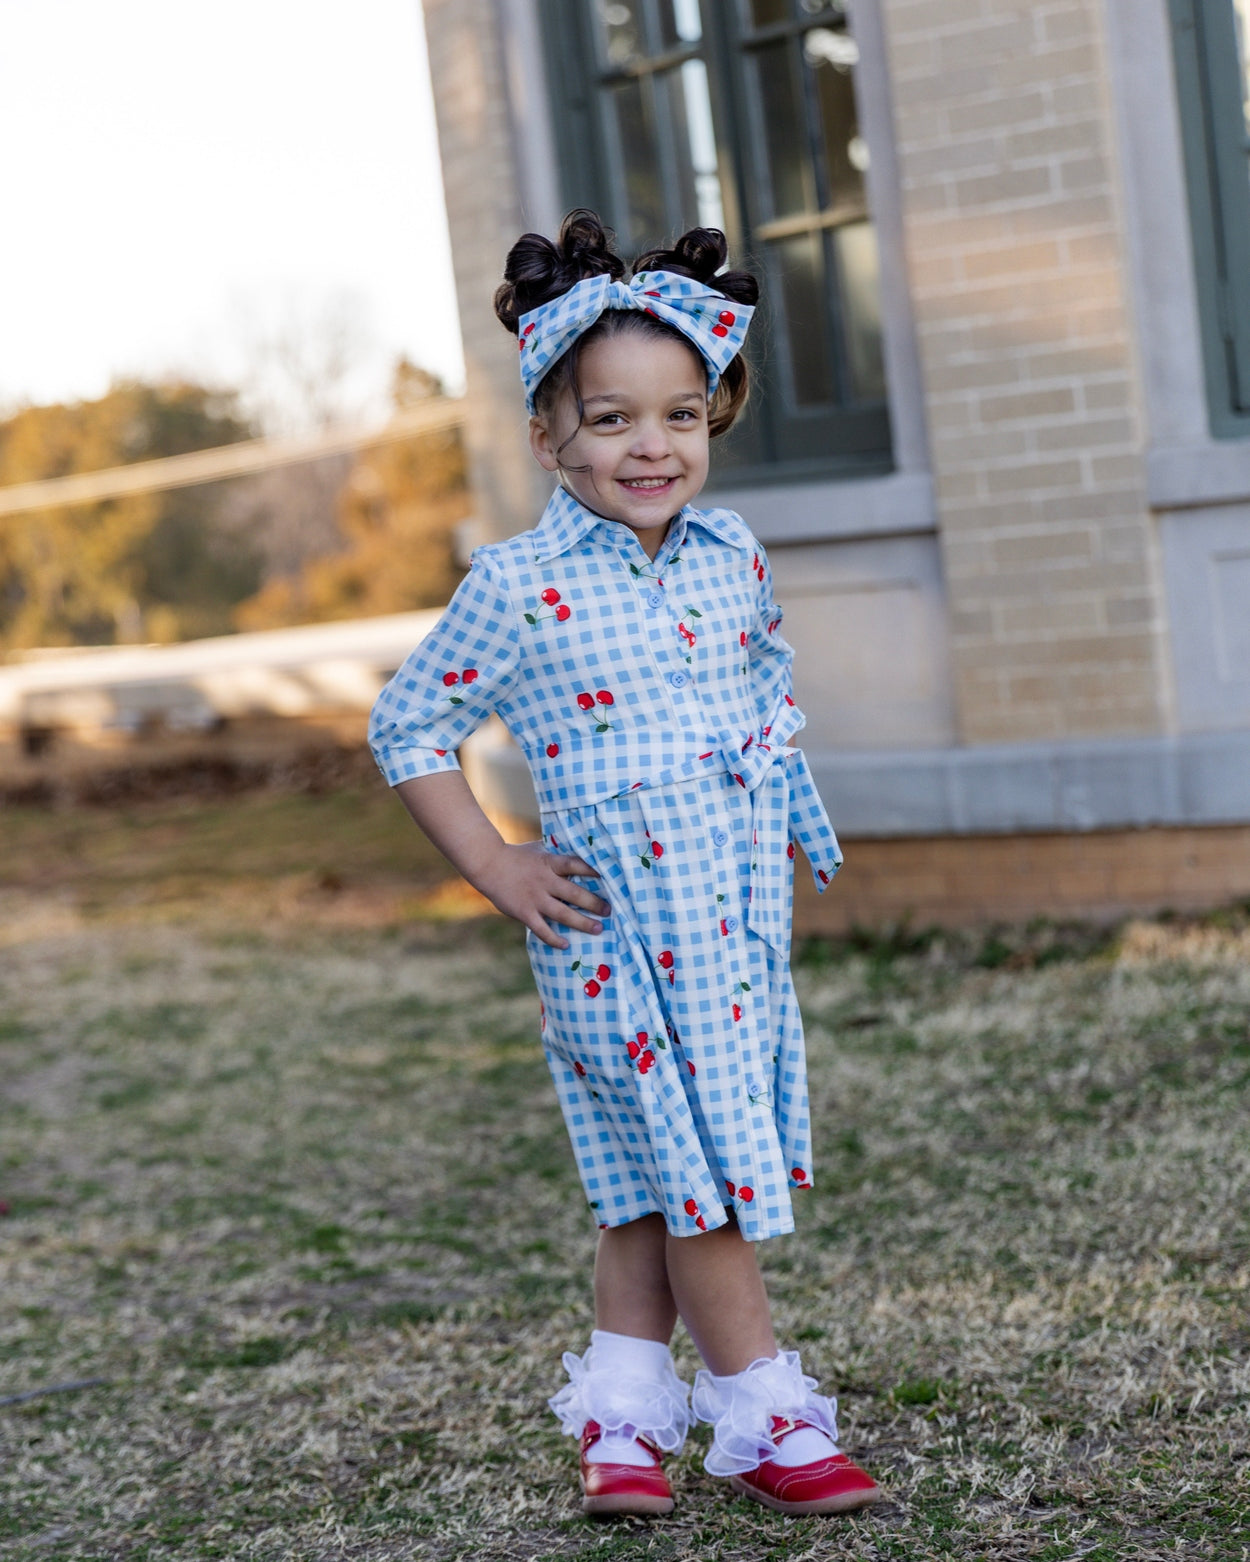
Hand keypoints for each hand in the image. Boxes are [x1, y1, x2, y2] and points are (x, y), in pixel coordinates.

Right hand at [471, 840, 609, 949]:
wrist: (487, 864)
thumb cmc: (516, 855)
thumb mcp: (538, 848)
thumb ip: (556, 852)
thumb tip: (578, 849)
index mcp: (550, 863)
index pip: (576, 865)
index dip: (593, 871)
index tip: (611, 878)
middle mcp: (545, 881)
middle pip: (574, 893)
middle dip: (594, 903)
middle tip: (609, 911)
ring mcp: (534, 898)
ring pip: (562, 913)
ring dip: (582, 922)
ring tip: (598, 929)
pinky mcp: (524, 912)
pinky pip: (541, 929)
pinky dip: (553, 938)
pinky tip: (566, 944)